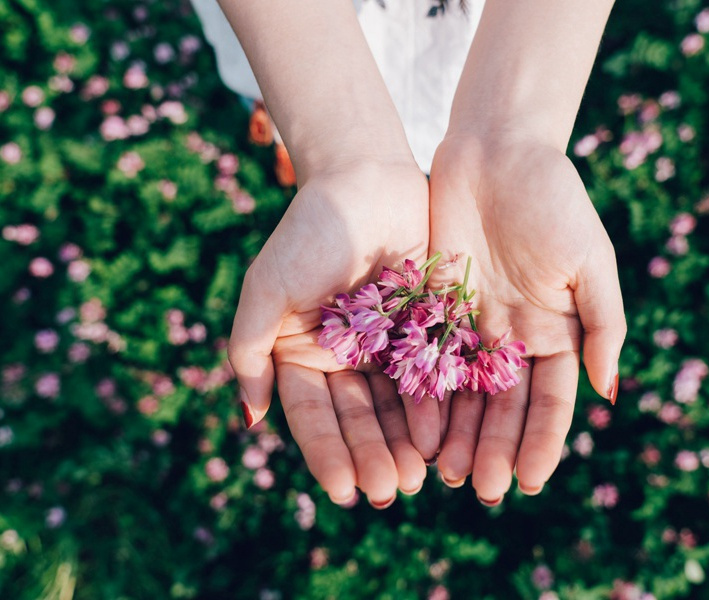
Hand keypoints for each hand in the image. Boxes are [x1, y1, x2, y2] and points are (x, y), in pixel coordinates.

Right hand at [228, 160, 435, 506]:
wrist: (365, 179)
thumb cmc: (310, 230)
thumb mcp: (267, 287)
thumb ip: (249, 350)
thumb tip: (251, 419)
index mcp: (302, 352)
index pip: (314, 415)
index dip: (327, 453)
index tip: (342, 490)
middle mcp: (344, 357)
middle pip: (358, 418)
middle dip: (371, 455)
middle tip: (389, 491)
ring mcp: (386, 346)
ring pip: (396, 407)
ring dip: (403, 444)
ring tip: (417, 478)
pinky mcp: (425, 329)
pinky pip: (431, 376)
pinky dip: (434, 408)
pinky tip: (441, 438)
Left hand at [428, 135, 625, 503]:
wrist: (497, 150)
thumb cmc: (553, 198)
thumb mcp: (590, 261)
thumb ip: (603, 324)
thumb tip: (608, 391)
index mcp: (556, 332)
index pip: (551, 400)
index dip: (542, 441)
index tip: (530, 480)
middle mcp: (514, 337)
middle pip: (504, 406)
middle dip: (493, 446)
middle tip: (479, 488)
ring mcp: (472, 324)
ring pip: (463, 392)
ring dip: (457, 433)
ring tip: (445, 473)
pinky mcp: (433, 307)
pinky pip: (426, 359)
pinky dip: (424, 395)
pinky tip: (415, 428)